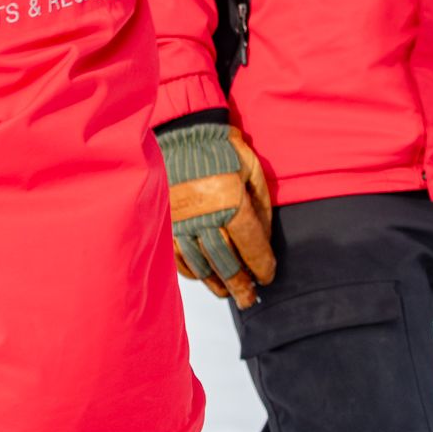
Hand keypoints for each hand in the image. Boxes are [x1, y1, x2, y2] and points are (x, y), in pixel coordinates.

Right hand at [158, 122, 275, 307]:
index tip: (267, 277)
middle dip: (240, 283)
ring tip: (227, 293)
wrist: (182, 132)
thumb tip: (263, 243)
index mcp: (229, 200)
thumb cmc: (221, 149)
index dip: (261, 266)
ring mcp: (180, 219)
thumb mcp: (252, 173)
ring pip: (199, 262)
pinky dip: (191, 269)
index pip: (250, 245)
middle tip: (249, 299)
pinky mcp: (165, 220)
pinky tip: (202, 275)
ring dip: (215, 281)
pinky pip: (178, 253)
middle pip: (224, 261)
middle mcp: (202, 214)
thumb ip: (260, 209)